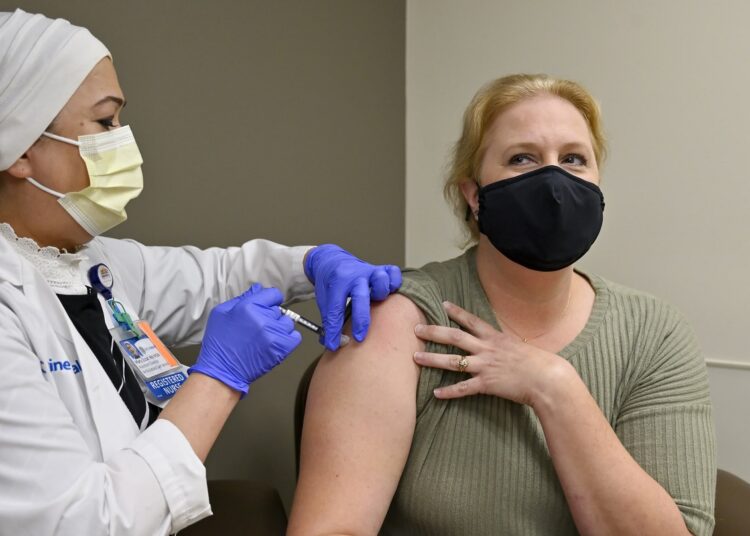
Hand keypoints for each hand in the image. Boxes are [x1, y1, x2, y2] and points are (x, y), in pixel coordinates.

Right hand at [189, 283, 301, 395]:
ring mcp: (274, 334)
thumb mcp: (221, 313)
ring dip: (279, 327)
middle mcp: (263, 318)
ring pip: (287, 322)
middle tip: (258, 327)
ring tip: (266, 336)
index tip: (265, 307)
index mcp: (248, 307)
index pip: (273, 294)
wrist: (223, 371)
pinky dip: (288, 339)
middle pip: (279, 309)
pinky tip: (275, 343)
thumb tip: (258, 289)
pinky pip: (295, 337)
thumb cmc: (219, 343)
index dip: (269, 300)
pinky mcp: (281, 348)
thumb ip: (241, 298)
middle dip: (270, 315)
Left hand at [304, 244, 401, 350]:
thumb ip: (329, 319)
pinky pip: (394, 273)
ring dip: (381, 294)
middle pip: (360, 298)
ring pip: (382, 281)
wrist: (333, 260)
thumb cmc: (331, 283)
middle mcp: (356, 275)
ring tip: (377, 303)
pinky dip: (394, 282)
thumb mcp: (324, 299)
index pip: (335, 310)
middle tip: (358, 337)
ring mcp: (370, 271)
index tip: (333, 345)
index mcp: (337, 281)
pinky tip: (389, 292)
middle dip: (360, 320)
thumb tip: (334, 343)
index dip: (334, 330)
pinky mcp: (381, 270)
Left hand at [412, 301, 568, 405]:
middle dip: (434, 332)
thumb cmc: (538, 363)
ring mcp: (485, 366)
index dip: (456, 312)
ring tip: (416, 357)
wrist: (547, 379)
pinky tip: (435, 393)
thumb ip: (504, 343)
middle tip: (416, 329)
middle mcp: (487, 349)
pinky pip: (463, 388)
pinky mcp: (487, 384)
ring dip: (433, 359)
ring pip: (453, 361)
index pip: (471, 321)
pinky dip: (448, 392)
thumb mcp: (519, 345)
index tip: (442, 304)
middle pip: (454, 337)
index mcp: (495, 337)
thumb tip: (498, 342)